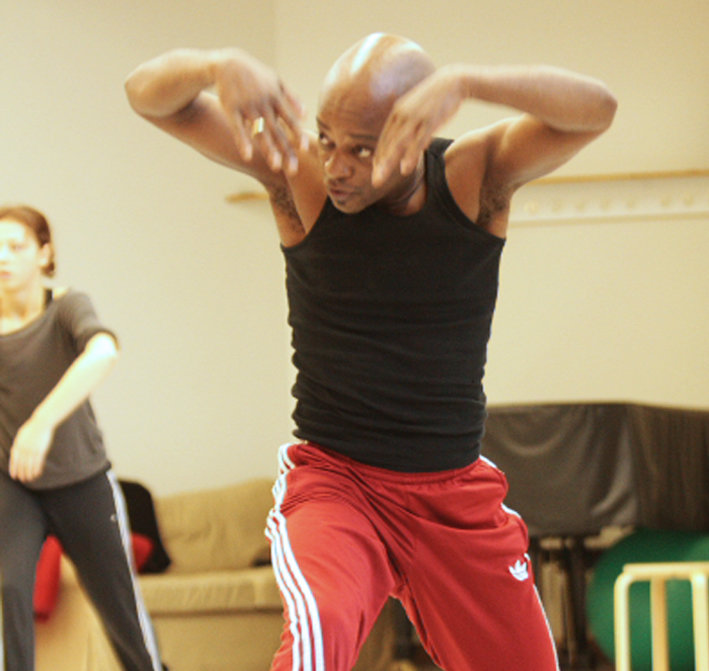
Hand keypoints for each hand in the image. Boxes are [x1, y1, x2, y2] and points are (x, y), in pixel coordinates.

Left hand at [9, 418, 53, 482]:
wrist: (42, 423)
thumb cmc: (32, 427)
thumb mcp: (21, 435)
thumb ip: (19, 444)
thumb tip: (16, 452)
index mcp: (18, 445)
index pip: (14, 461)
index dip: (14, 469)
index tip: (14, 476)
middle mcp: (24, 449)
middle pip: (22, 465)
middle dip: (22, 473)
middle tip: (22, 480)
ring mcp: (32, 450)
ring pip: (30, 465)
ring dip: (29, 473)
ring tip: (29, 479)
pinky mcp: (41, 450)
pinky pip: (38, 462)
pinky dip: (37, 469)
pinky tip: (37, 474)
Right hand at [213, 50, 307, 173]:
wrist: (227, 63)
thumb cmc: (256, 76)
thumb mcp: (275, 80)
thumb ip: (291, 97)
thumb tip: (304, 115)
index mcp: (276, 96)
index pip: (290, 118)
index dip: (297, 133)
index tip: (304, 149)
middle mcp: (263, 102)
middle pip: (277, 130)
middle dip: (285, 150)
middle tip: (292, 170)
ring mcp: (247, 106)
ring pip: (259, 131)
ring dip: (268, 148)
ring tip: (275, 166)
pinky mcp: (231, 108)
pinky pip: (237, 127)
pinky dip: (242, 140)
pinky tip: (247, 155)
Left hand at [372, 66, 465, 186]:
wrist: (453, 81)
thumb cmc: (436, 99)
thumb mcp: (417, 108)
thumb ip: (409, 123)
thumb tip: (409, 141)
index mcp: (398, 112)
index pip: (384, 138)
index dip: (379, 155)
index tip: (376, 171)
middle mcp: (403, 114)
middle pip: (388, 143)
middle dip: (380, 164)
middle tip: (375, 182)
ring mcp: (415, 117)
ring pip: (399, 144)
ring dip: (389, 162)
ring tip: (382, 179)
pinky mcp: (429, 120)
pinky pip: (417, 141)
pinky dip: (410, 156)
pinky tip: (404, 170)